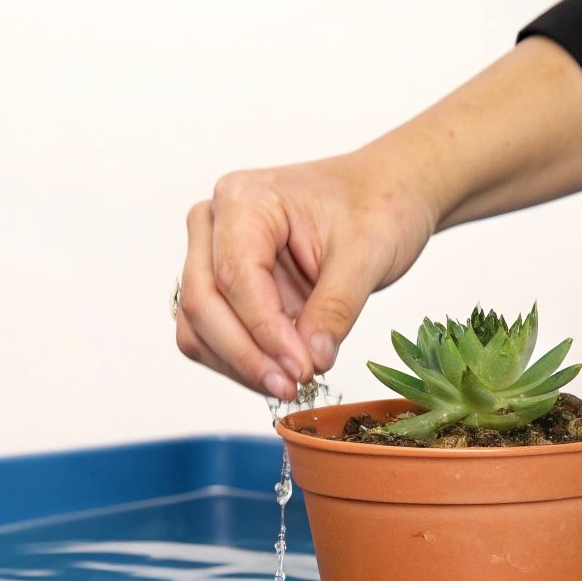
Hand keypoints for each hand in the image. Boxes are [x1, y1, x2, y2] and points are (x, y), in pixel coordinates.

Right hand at [177, 152, 436, 398]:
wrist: (383, 194)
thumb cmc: (375, 206)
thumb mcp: (367, 255)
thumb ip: (335, 308)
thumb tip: (310, 361)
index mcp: (245, 200)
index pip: (235, 277)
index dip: (265, 331)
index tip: (302, 369)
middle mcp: (214, 222)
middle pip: (203, 303)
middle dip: (246, 354)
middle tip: (293, 386)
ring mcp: (211, 254)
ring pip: (197, 325)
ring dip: (238, 364)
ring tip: (290, 384)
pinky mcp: (223, 285)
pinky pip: (211, 334)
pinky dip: (239, 360)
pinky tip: (279, 373)